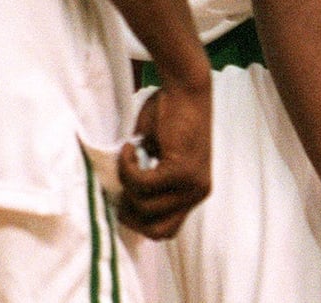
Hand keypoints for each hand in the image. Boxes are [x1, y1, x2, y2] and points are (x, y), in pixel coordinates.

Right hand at [118, 80, 211, 239]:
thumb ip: (148, 186)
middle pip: (157, 232)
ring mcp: (193, 184)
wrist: (185, 90)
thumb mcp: (156, 161)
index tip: (125, 200)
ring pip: (144, 206)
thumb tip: (122, 210)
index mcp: (193, 193)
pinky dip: (128, 167)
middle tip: (123, 186)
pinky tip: (131, 147)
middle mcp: (198, 192)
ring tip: (129, 157)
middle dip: (131, 215)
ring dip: (126, 183)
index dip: (140, 223)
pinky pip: (141, 184)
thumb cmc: (168, 120)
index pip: (166, 231)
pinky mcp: (182, 171)